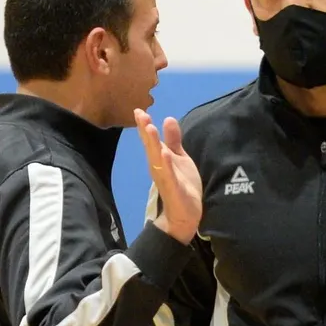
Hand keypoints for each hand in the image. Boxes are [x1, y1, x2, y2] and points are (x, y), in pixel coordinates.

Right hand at [134, 108, 202, 244]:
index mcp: (160, 159)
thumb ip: (174, 140)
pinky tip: (164, 153)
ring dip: (154, 144)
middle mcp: (159, 167)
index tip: (139, 110)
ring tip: (150, 128)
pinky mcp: (174, 189)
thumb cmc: (182, 185)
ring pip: (157, 159)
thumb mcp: (179, 158)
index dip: (145, 125)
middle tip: (141, 114)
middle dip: (146, 131)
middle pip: (151, 147)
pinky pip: (169, 176)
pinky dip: (166, 164)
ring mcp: (166, 178)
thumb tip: (168, 118)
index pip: (151, 140)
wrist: (185, 215)